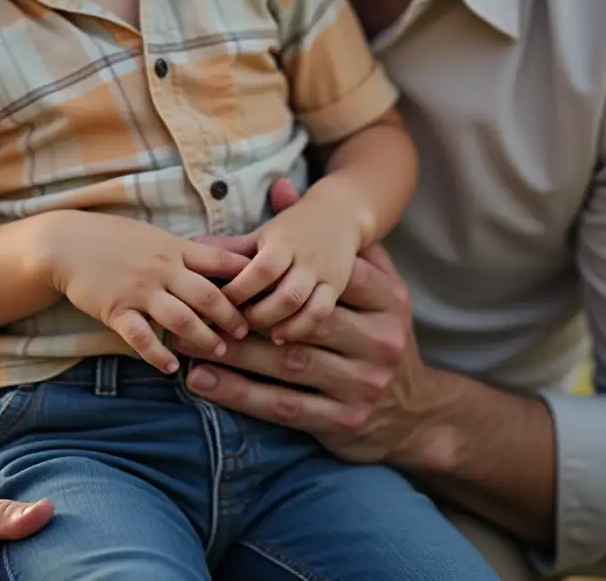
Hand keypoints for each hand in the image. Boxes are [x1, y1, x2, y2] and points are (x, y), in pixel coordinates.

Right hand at [46, 212, 249, 372]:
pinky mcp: (116, 310)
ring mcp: (139, 290)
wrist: (67, 243)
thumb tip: (219, 261)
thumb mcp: (153, 235)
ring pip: (181, 319)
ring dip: (203, 338)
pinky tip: (171, 368)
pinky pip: (141, 337)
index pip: (219, 261)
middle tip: (245, 332)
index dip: (244, 280)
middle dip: (230, 316)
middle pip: (207, 295)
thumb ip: (183, 251)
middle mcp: (161, 268)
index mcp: (174, 248)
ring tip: (218, 351)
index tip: (260, 295)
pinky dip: (158, 355)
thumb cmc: (113, 238)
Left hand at [178, 238, 436, 466]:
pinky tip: (204, 381)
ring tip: (187, 343)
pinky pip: (283, 405)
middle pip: (301, 320)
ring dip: (233, 354)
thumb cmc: (374, 330)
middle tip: (197, 307)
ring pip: (287, 362)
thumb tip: (278, 186)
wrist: (418, 410)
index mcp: (387, 299)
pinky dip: (240, 394)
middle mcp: (380, 340)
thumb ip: (325, 239)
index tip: (224, 277)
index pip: (325, 279)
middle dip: (245, 313)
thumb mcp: (368, 280)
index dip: (273, 279)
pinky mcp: (344, 420)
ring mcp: (364, 383)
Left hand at [222, 188, 361, 339]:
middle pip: (285, 294)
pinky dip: (303, 327)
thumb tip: (193, 248)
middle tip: (237, 325)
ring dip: (282, 325)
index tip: (221, 302)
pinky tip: (283, 336)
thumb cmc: (292, 226)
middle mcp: (306, 260)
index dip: (241, 289)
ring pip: (307, 307)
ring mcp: (324, 276)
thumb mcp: (262, 232)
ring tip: (260, 335)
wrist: (339, 213)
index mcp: (283, 242)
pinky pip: (323, 313)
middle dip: (260, 314)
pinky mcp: (336, 288)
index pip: (262, 269)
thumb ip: (232, 247)